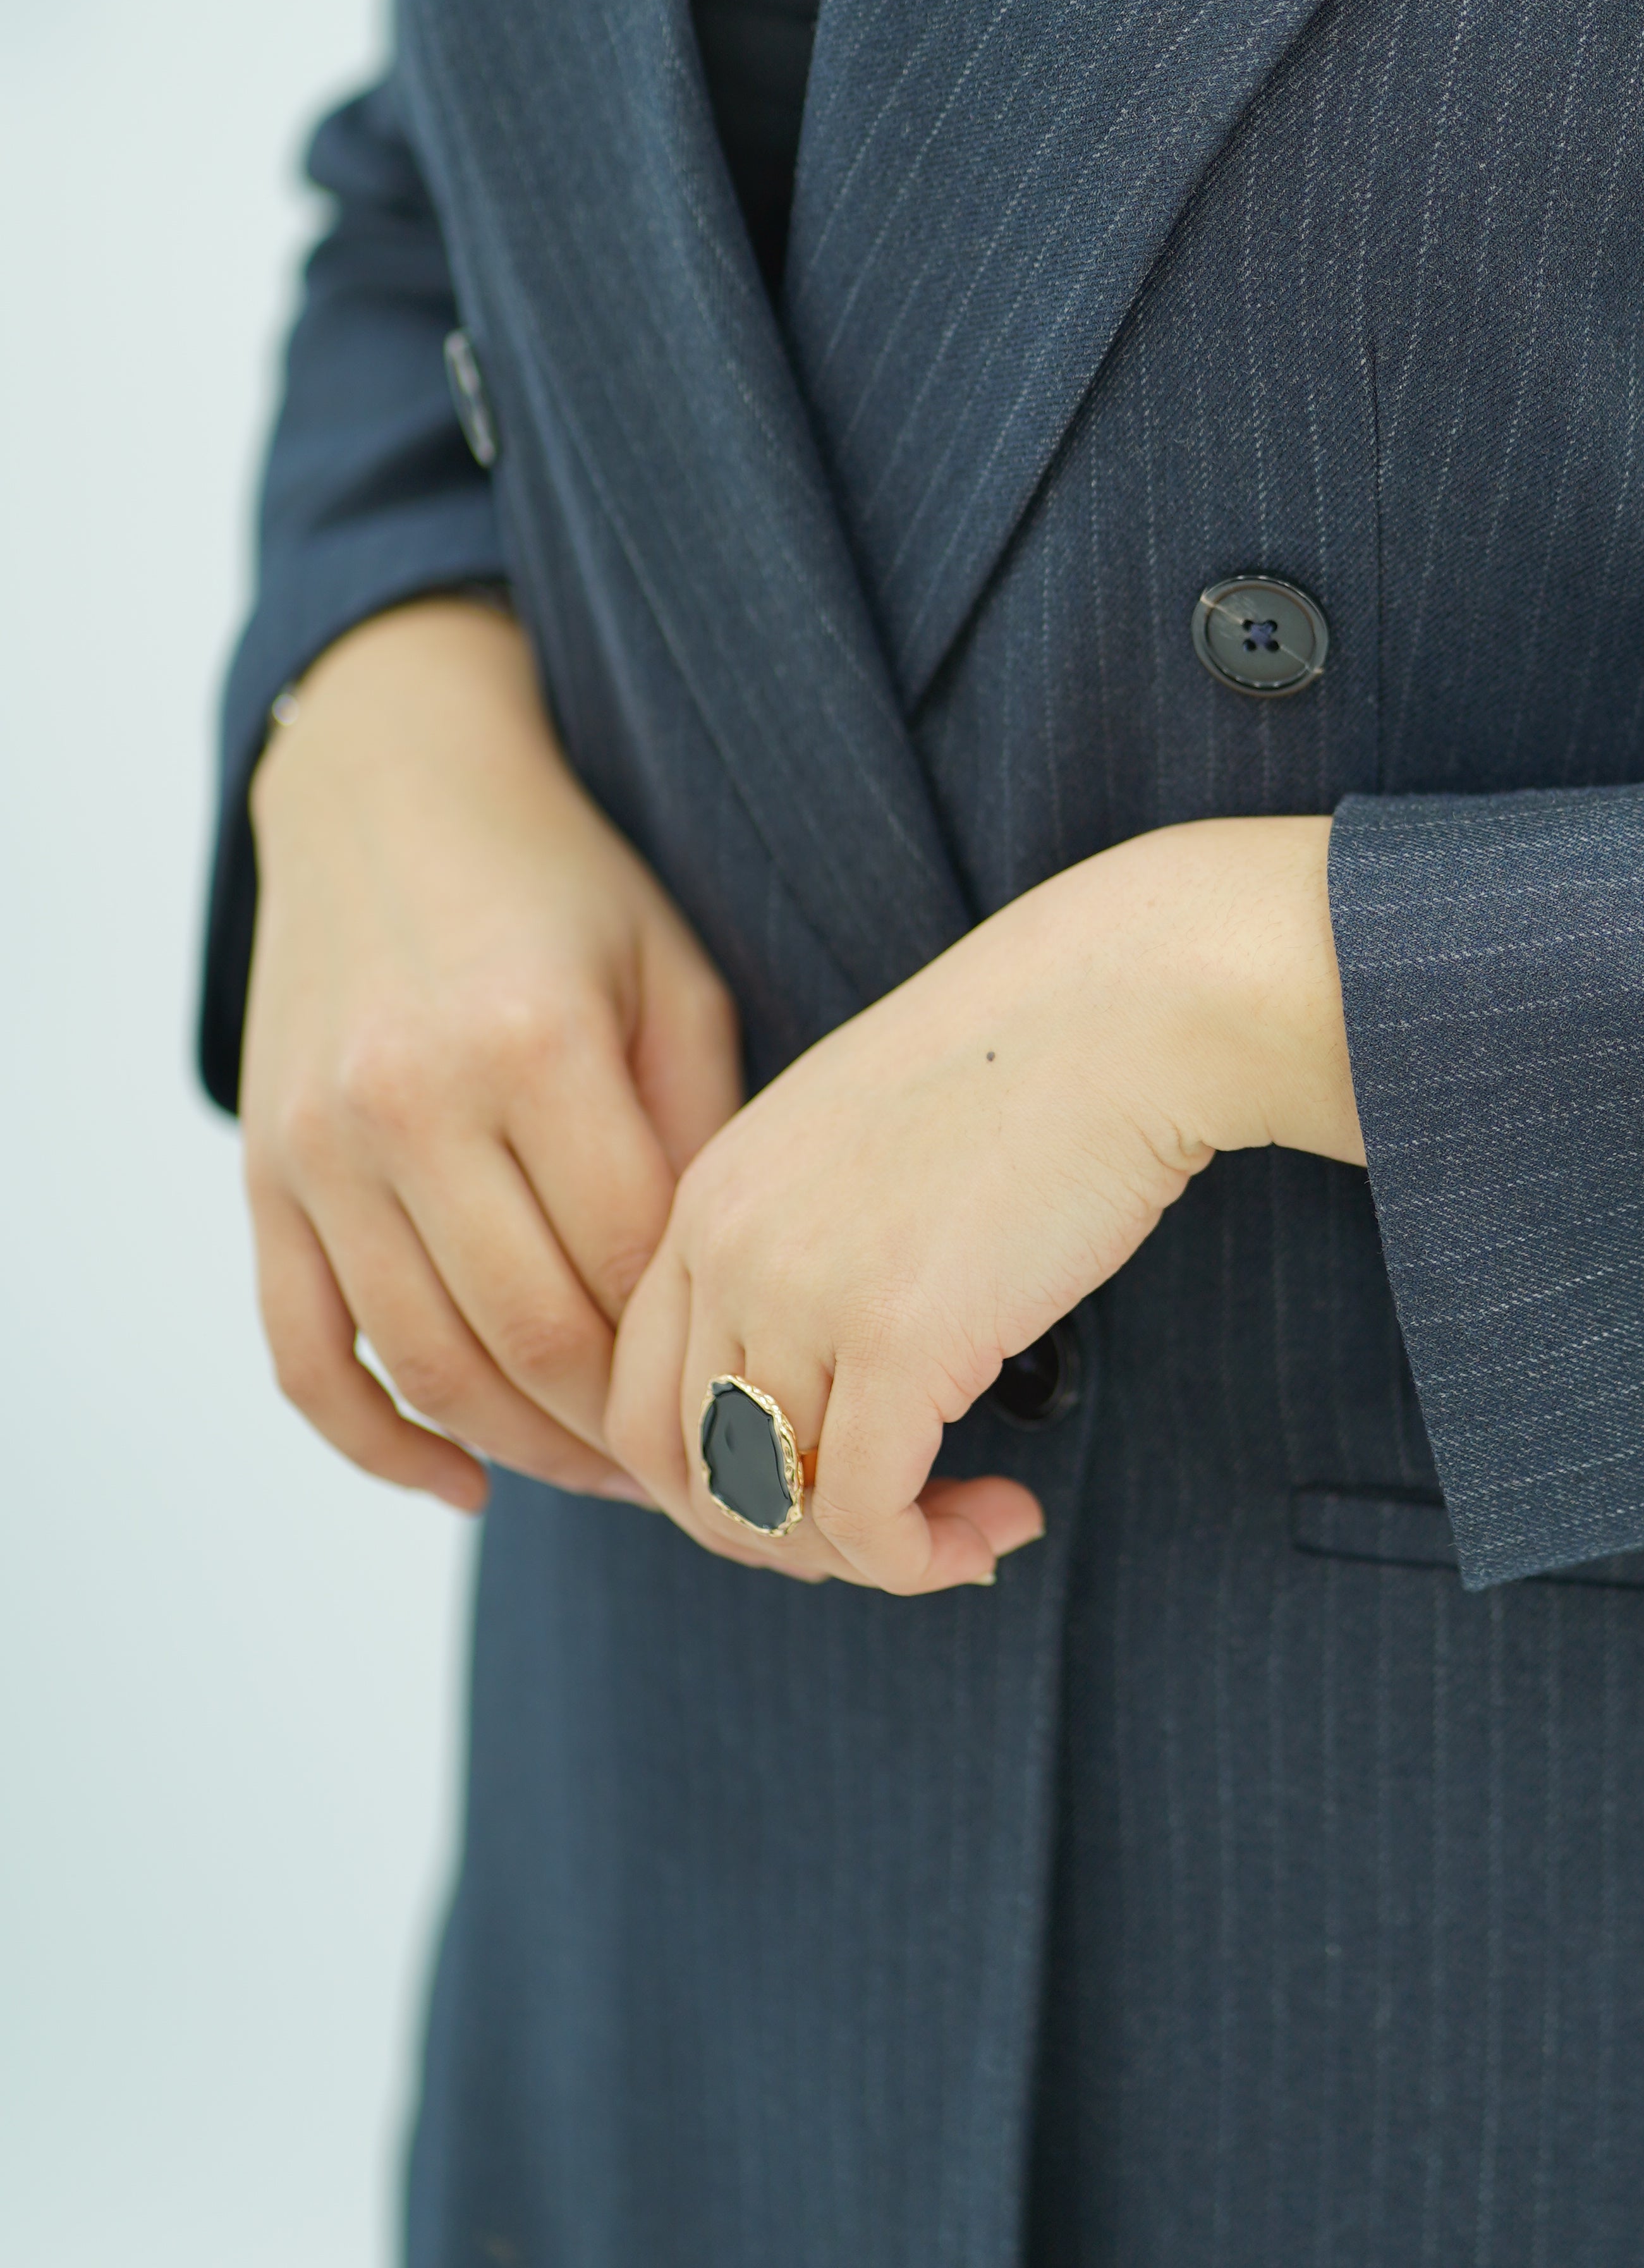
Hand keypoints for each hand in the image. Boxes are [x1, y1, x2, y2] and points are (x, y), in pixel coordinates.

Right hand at [241, 598, 742, 1511]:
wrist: (391, 787)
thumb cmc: (563, 884)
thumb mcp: (670, 973)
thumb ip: (700, 1127)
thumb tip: (729, 1293)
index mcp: (532, 1043)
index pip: (625, 1261)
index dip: (691, 1354)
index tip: (757, 1398)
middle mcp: (410, 1102)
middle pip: (526, 1333)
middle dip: (619, 1428)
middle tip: (695, 1467)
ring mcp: (321, 1146)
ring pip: (421, 1363)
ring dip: (518, 1447)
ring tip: (600, 1472)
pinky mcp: (263, 1176)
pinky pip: (302, 1352)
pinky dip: (374, 1442)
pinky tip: (458, 1479)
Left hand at [604, 817, 1363, 1590]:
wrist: (1124, 1006)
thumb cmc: (1028, 1070)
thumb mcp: (866, 1155)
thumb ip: (812, 1252)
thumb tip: (828, 1392)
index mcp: (707, 1196)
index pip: (635, 1398)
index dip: (721, 1482)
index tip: (828, 1490)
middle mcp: (725, 1247)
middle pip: (685, 1472)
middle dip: (785, 1537)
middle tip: (895, 1533)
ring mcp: (799, 1293)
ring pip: (772, 1508)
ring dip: (871, 1556)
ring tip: (969, 1530)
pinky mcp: (896, 1339)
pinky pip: (867, 1517)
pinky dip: (929, 1558)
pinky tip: (1007, 1522)